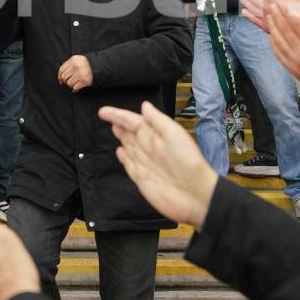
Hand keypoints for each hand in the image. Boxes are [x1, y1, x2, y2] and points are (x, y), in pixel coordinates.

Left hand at [57, 55, 92, 91]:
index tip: (60, 80)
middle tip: (68, 82)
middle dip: (65, 81)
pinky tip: (77, 87)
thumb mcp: (76, 60)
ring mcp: (80, 74)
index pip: (61, 69)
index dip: (59, 76)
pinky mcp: (85, 81)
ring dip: (71, 85)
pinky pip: (75, 88)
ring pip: (69, 83)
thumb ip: (68, 66)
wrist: (98, 66)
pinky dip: (75, 89)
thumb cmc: (85, 64)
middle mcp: (76, 67)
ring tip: (75, 83)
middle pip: (64, 77)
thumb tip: (60, 78)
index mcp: (73, 60)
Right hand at [98, 102, 217, 227]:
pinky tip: (120, 153)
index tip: (104, 111)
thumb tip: (145, 105)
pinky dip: (123, 158)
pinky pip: (129, 166)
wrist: (195, 194)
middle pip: (130, 132)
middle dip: (119, 124)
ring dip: (122, 138)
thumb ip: (157, 120)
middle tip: (107, 116)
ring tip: (114, 129)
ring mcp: (145, 163)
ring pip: (129, 147)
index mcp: (156, 135)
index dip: (118, 115)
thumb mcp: (174, 134)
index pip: (133, 121)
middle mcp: (150, 148)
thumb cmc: (189, 163)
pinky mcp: (142, 179)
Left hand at [264, 1, 299, 91]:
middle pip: (285, 28)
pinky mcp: (292, 68)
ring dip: (273, 26)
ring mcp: (295, 60)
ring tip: (269, 15)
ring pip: (279, 39)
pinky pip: (278, 52)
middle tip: (272, 3)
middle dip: (278, 14)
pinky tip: (272, 35)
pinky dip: (273, 41)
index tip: (283, 2)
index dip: (288, 10)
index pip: (297, 22)